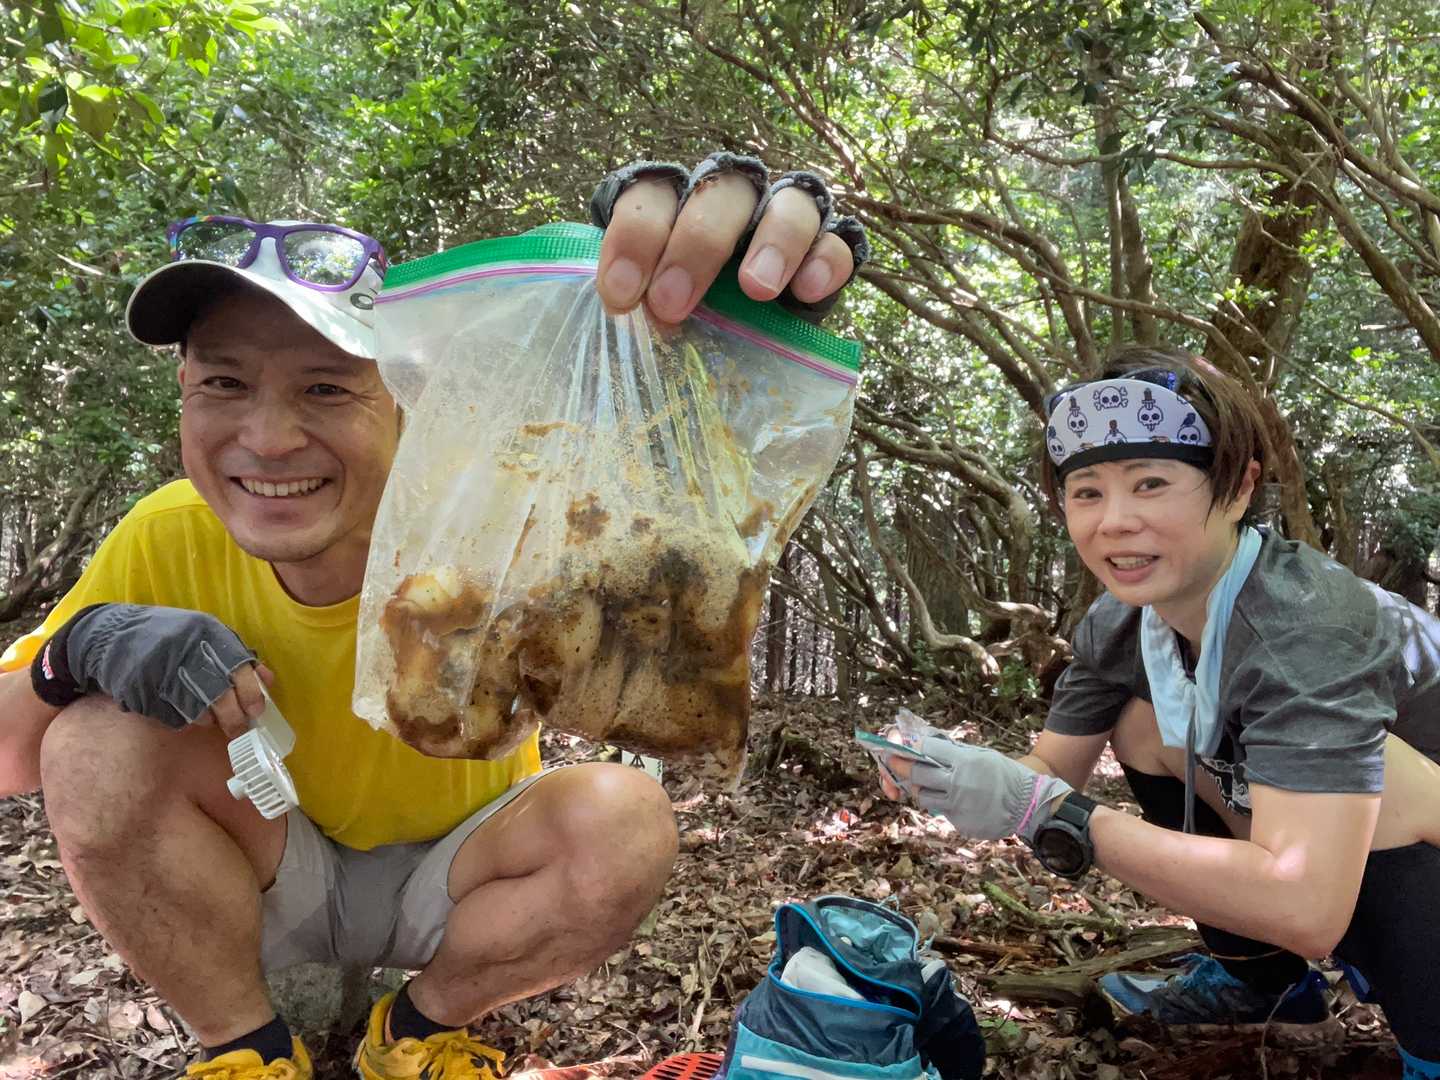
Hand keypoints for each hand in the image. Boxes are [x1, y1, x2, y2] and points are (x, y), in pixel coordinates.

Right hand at [31, 603, 268, 737]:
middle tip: (239, 730)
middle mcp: (186, 652)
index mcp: (206, 633)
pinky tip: (182, 711)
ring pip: (196, 710)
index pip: (239, 667)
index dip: (251, 693)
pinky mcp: (141, 692)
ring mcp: (161, 673)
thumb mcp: (205, 635)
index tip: (257, 711)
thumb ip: (237, 655)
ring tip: (210, 718)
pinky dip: (182, 719)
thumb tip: (268, 680)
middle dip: (233, 718)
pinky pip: (171, 716)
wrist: (111, 635)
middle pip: (219, 695)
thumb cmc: (169, 636)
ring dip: (208, 720)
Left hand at [590, 152, 868, 323]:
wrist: (753, 332)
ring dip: (773, 242)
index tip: (621, 295)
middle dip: (695, 246)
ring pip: (788, 204)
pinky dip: (823, 261)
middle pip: (719, 194)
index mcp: (678, 202)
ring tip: (757, 290)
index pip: (652, 195)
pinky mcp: (828, 247)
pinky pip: (835, 242)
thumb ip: (638, 299)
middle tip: (673, 303)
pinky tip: (806, 291)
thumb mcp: (654, 300)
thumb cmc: (687, 309)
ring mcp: (785, 215)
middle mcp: (732, 197)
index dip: (634, 238)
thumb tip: (612, 319)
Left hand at [893, 728, 1072, 842]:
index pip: (927, 750)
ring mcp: (957, 805)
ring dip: (921, 789)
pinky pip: (941, 812)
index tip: (901, 746)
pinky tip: (954, 800)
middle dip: (900, 767)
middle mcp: (958, 782)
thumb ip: (955, 753)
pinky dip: (943, 805)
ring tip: (928, 785)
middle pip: (917, 773)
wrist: (1028, 804)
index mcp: (965, 761)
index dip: (912, 748)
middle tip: (893, 763)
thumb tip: (925, 746)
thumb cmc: (1004, 775)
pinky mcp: (960, 822)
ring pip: (924, 796)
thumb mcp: (982, 755)